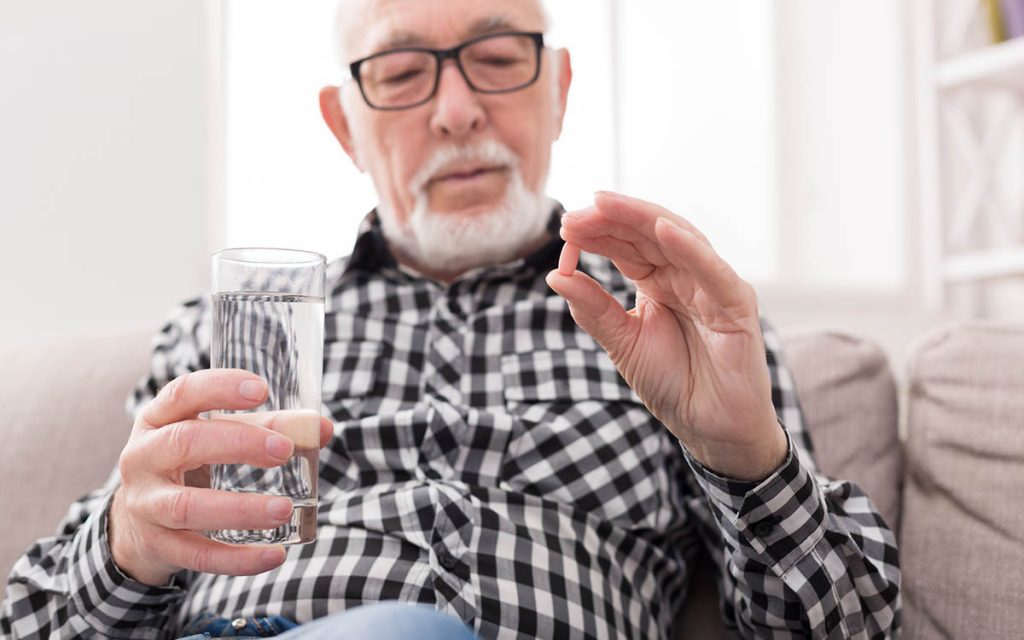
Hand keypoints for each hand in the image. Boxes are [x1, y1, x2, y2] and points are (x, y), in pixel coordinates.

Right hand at [109, 369, 333, 585]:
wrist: (136, 521)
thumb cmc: (189, 464)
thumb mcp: (218, 437)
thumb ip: (269, 428)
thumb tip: (321, 427)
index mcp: (158, 419)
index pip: (182, 393)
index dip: (219, 388)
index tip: (261, 389)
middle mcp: (143, 457)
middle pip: (184, 443)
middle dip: (238, 444)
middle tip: (284, 450)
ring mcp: (146, 504)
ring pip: (187, 506)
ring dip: (240, 508)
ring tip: (285, 509)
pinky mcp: (157, 545)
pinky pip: (197, 555)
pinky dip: (237, 559)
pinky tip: (275, 556)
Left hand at [546, 191, 786, 480]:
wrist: (712, 429)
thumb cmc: (674, 384)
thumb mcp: (623, 343)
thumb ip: (593, 310)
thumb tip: (555, 276)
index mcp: (657, 282)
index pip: (625, 246)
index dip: (596, 233)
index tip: (564, 227)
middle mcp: (685, 275)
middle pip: (647, 234)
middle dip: (611, 220)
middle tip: (574, 215)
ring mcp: (712, 285)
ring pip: (677, 238)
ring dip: (642, 218)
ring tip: (606, 205)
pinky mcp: (737, 303)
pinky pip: (712, 270)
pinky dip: (689, 248)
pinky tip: (661, 229)